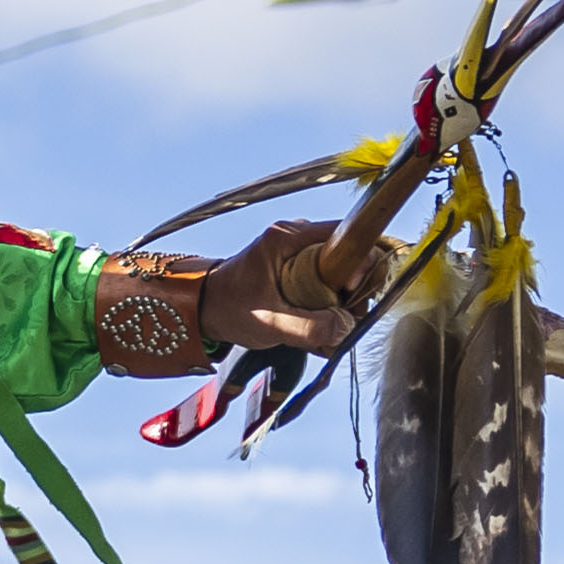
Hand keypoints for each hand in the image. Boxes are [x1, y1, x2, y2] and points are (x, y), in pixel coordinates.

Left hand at [198, 217, 361, 355]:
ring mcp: (299, 250)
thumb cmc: (227, 309)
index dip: (361, 262)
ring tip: (327, 327)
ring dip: (341, 301)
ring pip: (342, 272)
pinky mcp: (299, 265)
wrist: (203, 308)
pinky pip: (329, 280)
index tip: (351, 291)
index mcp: (287, 238)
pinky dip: (329, 303)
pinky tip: (318, 325)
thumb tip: (348, 326)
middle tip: (342, 318)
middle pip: (349, 256)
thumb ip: (311, 328)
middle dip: (352, 291)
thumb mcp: (270, 323)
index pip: (347, 235)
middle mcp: (296, 237)